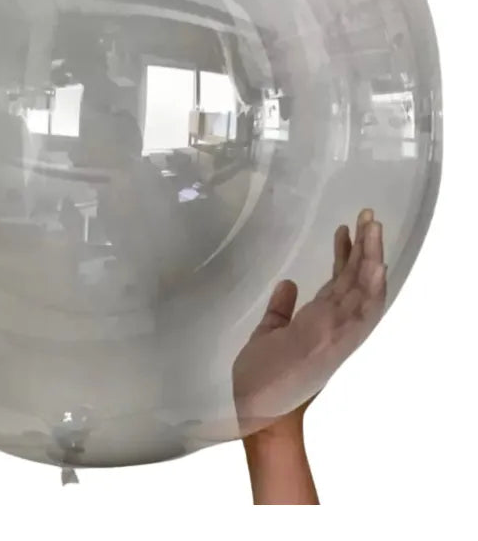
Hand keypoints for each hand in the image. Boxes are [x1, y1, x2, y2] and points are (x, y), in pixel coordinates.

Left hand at [234, 208, 385, 437]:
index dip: (346, 258)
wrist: (257, 413)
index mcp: (321, 324)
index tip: (346, 230)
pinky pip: (356, 311)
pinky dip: (368, 287)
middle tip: (369, 216)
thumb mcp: (269, 335)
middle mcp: (335, 327)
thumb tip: (288, 283)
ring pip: (362, 291)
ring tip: (373, 226)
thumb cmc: (262, 379)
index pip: (340, 285)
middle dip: (366, 250)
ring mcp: (335, 334)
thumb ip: (280, 310)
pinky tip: (373, 264)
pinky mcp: (329, 340)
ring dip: (371, 259)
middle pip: (358, 283)